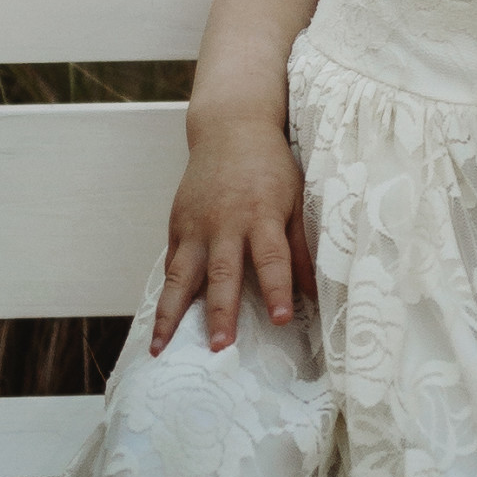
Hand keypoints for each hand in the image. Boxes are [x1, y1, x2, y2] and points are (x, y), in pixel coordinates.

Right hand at [155, 109, 314, 350]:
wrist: (230, 128)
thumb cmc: (270, 167)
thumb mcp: (296, 199)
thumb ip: (302, 246)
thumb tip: (316, 291)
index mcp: (262, 215)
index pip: (272, 257)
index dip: (276, 289)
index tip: (280, 319)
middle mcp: (225, 223)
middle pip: (223, 272)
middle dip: (221, 311)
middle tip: (220, 346)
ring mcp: (196, 225)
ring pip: (181, 276)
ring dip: (171, 314)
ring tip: (160, 348)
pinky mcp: (177, 224)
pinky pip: (171, 264)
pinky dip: (165, 294)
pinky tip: (160, 323)